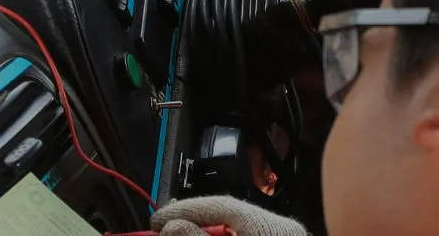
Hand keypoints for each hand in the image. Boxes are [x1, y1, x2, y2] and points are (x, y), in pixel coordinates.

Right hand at [151, 196, 307, 235]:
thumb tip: (174, 226)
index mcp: (276, 230)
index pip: (225, 206)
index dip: (187, 209)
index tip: (158, 220)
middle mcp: (280, 232)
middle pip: (226, 220)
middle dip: (190, 225)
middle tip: (161, 232)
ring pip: (231, 231)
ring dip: (200, 234)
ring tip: (176, 235)